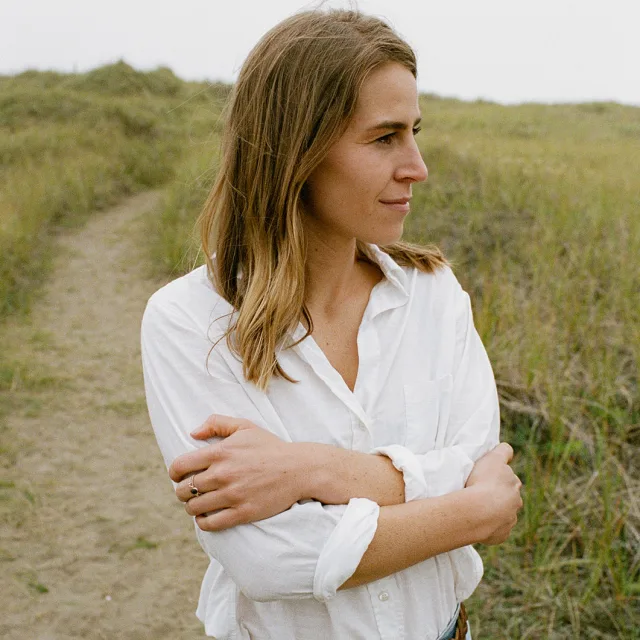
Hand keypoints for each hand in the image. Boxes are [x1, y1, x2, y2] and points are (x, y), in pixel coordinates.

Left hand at [169, 415, 307, 531]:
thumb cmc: (270, 447)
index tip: (180, 475)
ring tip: (200, 503)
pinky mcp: (242, 513)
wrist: (298, 469)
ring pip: (194, 508)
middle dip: (183, 490)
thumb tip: (192, 433)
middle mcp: (222, 474)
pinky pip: (210, 524)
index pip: (179, 466)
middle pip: (183, 490)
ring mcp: (232, 495)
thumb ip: (217, 423)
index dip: (174, 472)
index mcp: (220, 452)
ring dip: (192, 506)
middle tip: (191, 490)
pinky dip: (203, 521)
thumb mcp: (245, 426)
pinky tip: (207, 516)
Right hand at [465, 442, 522, 544]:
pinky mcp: (501, 534)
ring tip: (477, 509)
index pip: (510, 478)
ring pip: (503, 514)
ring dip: (494, 512)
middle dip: (498, 496)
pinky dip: (489, 526)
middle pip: (508, 497)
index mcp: (514, 484)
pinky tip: (477, 522)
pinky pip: (495, 530)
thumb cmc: (483, 482)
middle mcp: (516, 502)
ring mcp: (509, 520)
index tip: (489, 478)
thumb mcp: (493, 458)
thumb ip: (503, 451)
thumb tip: (508, 450)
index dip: (500, 477)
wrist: (478, 511)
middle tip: (480, 494)